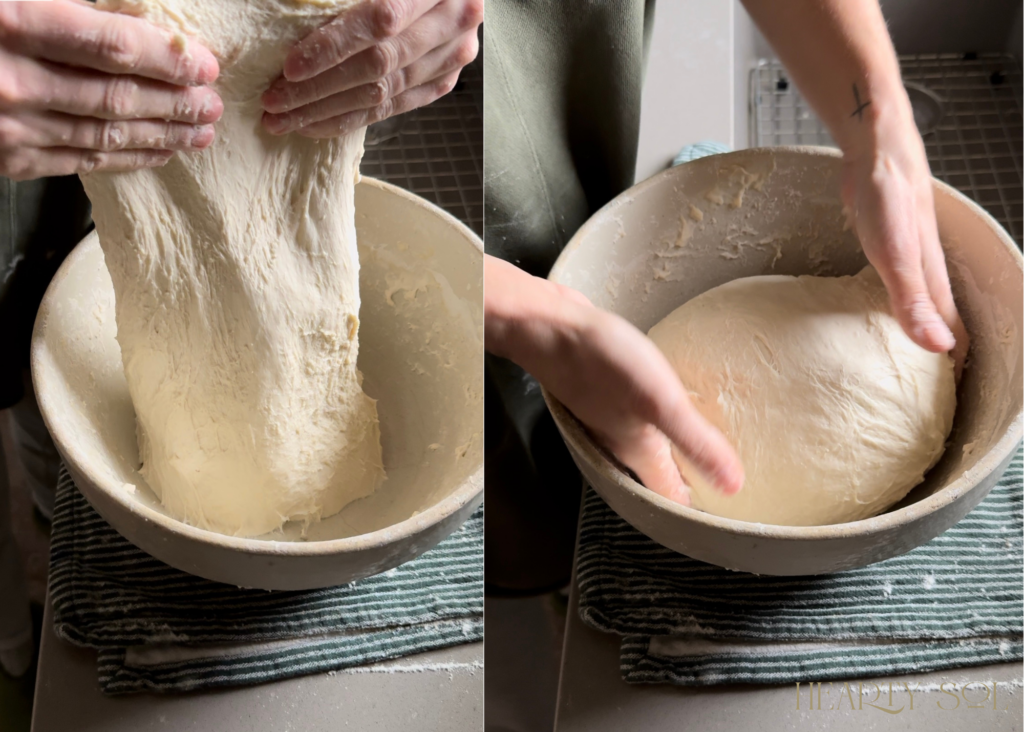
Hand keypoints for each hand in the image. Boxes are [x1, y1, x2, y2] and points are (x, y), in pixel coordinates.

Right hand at [0, 0, 221, 180]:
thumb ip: (69, 8)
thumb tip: (141, 29)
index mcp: (15, 25)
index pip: (112, 48)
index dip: (166, 59)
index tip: (205, 67)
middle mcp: (15, 82)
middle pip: (117, 97)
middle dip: (175, 103)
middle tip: (212, 106)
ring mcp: (13, 127)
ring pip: (106, 134)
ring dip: (161, 134)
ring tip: (199, 133)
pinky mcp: (10, 160)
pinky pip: (82, 161)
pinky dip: (128, 157)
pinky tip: (159, 152)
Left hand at [261, 0, 481, 137]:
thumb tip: (293, 4)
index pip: (379, 22)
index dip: (332, 47)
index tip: (290, 67)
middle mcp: (452, 24)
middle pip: (378, 66)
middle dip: (319, 89)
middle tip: (275, 102)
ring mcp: (451, 57)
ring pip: (383, 93)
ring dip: (327, 110)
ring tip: (284, 119)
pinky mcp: (443, 80)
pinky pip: (393, 107)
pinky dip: (351, 118)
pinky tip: (315, 124)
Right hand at [485, 255, 743, 505]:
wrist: (545, 327)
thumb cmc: (599, 362)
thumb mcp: (660, 402)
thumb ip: (696, 442)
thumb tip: (733, 486)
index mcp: (637, 451)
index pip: (669, 496)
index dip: (698, 508)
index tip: (728, 512)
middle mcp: (619, 440)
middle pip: (655, 474)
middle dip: (685, 480)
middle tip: (719, 481)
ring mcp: (606, 415)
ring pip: (642, 445)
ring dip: (669, 450)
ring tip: (698, 447)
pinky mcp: (601, 389)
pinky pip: (632, 415)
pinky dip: (652, 418)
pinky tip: (661, 401)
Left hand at [841, 105, 968, 372]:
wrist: (878, 148)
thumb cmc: (887, 199)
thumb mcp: (896, 258)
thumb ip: (914, 302)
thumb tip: (940, 347)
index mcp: (932, 280)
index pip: (951, 332)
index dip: (952, 362)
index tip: (949, 394)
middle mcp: (925, 270)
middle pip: (939, 318)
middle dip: (939, 350)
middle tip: (931, 383)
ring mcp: (906, 255)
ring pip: (918, 299)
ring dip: (919, 325)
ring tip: (911, 353)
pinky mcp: (886, 242)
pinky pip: (895, 281)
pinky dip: (895, 301)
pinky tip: (878, 306)